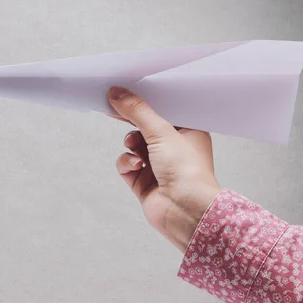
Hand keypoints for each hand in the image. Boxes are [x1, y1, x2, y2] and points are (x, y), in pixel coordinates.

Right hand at [108, 86, 220, 251]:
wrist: (186, 212)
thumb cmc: (187, 171)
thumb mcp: (161, 131)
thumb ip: (137, 111)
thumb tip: (116, 93)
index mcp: (189, 132)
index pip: (164, 109)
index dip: (145, 100)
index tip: (125, 90)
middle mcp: (174, 148)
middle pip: (145, 126)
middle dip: (132, 121)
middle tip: (114, 107)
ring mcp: (158, 166)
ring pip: (133, 145)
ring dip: (131, 145)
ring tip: (137, 148)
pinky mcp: (144, 182)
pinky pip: (127, 164)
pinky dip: (127, 163)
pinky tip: (136, 166)